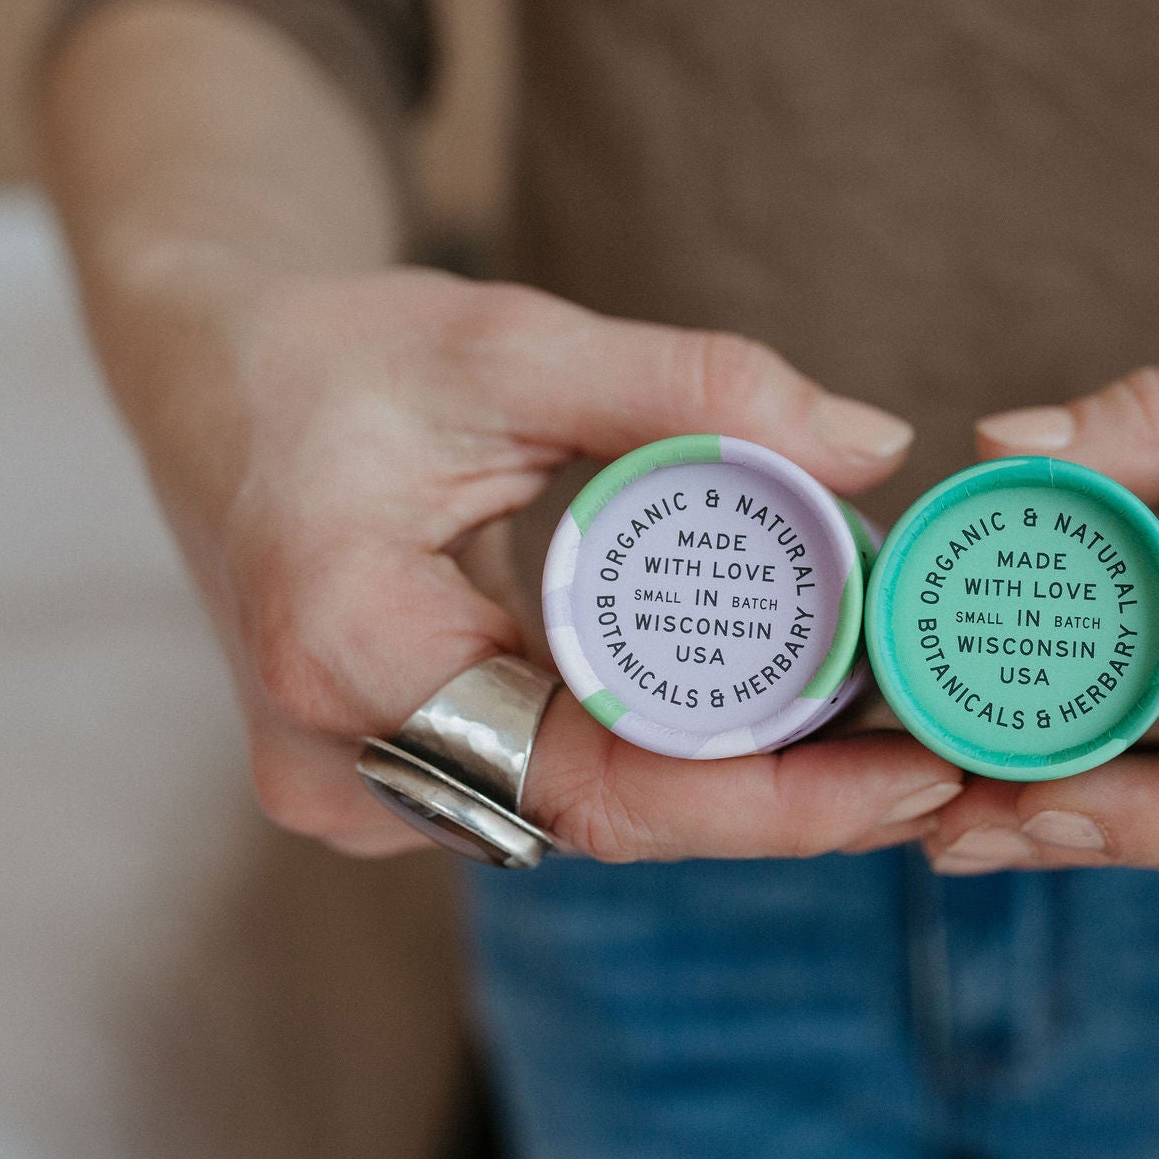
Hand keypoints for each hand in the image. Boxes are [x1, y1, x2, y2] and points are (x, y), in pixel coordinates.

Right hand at [130, 266, 963, 857]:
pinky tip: (786, 732)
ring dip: (738, 788)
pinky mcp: (397, 776)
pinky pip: (561, 789)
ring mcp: (366, 785)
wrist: (217, 391)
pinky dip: (673, 763)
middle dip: (786, 801)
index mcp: (350, 651)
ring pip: (593, 815)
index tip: (912, 778)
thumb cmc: (339, 359)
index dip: (770, 799)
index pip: (596, 781)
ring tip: (893, 750)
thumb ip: (696, 386)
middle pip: (612, 815)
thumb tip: (876, 446)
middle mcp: (347, 760)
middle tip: (941, 766)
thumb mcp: (515, 342)